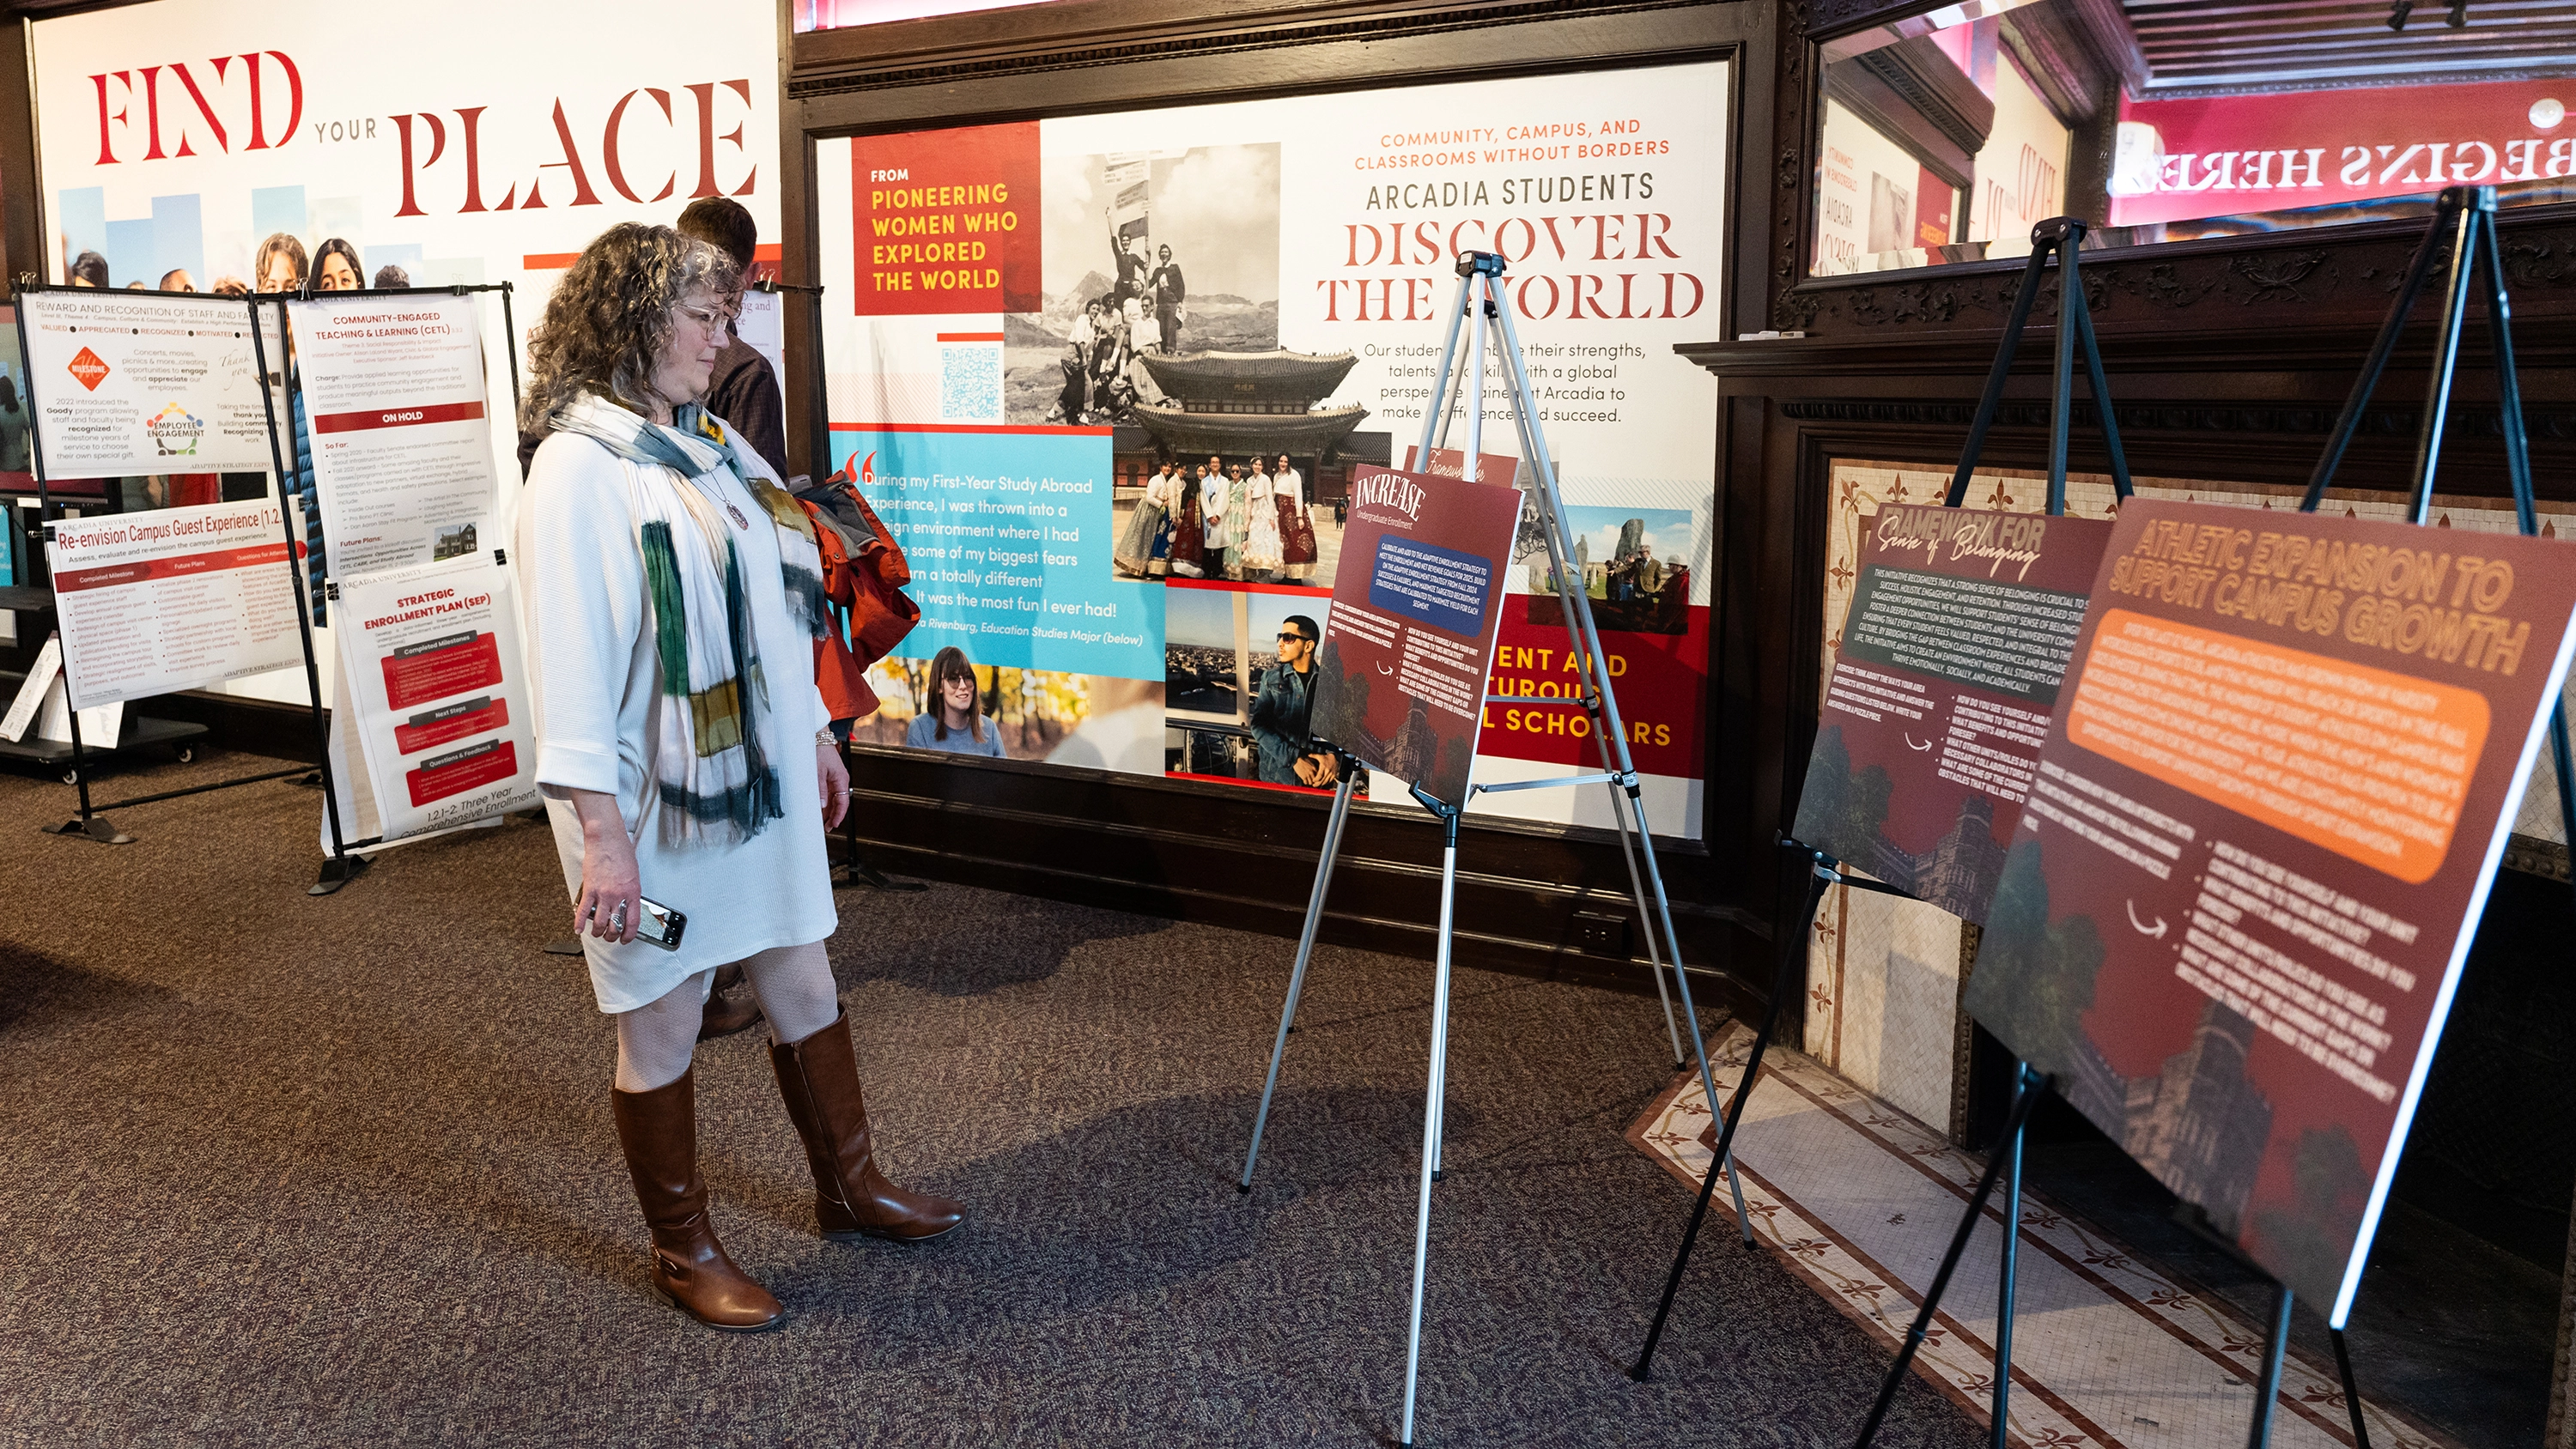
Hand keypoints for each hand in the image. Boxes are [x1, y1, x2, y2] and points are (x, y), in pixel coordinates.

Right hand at [568, 788, 640, 944]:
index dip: (629, 935)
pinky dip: (579, 922)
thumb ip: (631, 892)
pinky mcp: (589, 889)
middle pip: (615, 925)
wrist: (607, 840)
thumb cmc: (621, 853)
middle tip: (610, 937)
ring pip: (599, 922)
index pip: (633, 922)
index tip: (625, 939)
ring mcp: (603, 893)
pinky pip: (583, 911)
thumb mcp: (634, 875)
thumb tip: (628, 906)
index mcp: (633, 893)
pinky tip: (578, 929)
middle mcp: (618, 896)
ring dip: (597, 932)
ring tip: (597, 933)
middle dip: (612, 936)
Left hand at [819, 737, 850, 829]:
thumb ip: (820, 790)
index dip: (838, 816)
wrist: (816, 736)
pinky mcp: (828, 776)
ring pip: (832, 799)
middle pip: (838, 803)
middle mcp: (840, 780)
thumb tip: (821, 806)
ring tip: (821, 821)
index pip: (843, 803)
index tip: (833, 825)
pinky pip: (828, 792)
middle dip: (832, 816)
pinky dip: (824, 801)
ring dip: (827, 810)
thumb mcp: (817, 772)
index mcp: (841, 779)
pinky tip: (819, 808)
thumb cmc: (819, 750)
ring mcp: (834, 778)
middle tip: (826, 828)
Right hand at [1292, 756, 1318, 786]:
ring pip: (1311, 783)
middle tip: (1312, 781)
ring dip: (1309, 782)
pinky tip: (1305, 780)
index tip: (1315, 777)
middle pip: (1315, 780)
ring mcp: (1308, 775)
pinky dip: (1305, 782)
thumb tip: (1317, 768)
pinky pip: (1306, 782)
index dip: (1317, 777)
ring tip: (1308, 781)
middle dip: (1314, 781)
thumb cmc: (1304, 759)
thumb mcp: (1311, 761)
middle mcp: (1312, 772)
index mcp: (1315, 768)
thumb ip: (1315, 765)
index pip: (1319, 776)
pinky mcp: (1303, 777)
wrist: (1297, 760)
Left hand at [1309, 753, 1339, 785]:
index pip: (1319, 776)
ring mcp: (1331, 773)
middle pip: (1322, 780)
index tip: (1313, 781)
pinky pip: (1329, 781)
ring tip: (1317, 784)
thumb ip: (1313, 756)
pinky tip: (1322, 782)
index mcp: (1323, 767)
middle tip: (1313, 785)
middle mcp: (1328, 771)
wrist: (1335, 758)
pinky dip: (1326, 783)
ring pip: (1326, 782)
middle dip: (1317, 784)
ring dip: (1321, 784)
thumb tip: (1308, 755)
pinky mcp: (1334, 775)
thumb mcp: (1320, 756)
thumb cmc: (1326, 757)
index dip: (1315, 780)